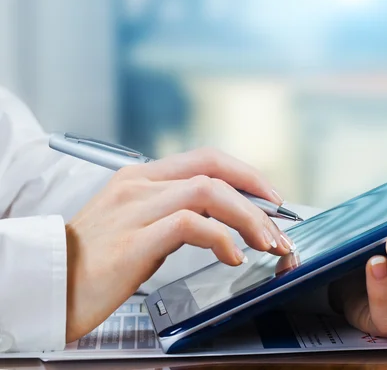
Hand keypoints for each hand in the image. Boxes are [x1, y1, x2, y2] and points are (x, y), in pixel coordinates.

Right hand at [65, 148, 293, 341]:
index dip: (245, 173)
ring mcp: (135, 209)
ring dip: (247, 217)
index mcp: (140, 179)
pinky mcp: (134, 240)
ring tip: (266, 243)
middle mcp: (138, 186)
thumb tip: (218, 223)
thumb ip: (172, 216)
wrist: (48, 288)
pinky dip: (221, 238)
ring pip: (209, 192)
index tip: (270, 196)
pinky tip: (232, 256)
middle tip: (279, 225)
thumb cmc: (92, 263)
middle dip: (256, 195)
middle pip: (214, 171)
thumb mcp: (136, 227)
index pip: (205, 159)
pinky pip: (190, 224)